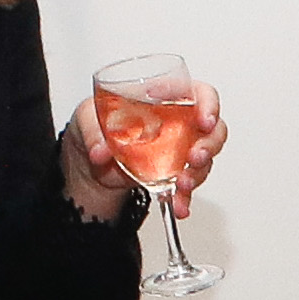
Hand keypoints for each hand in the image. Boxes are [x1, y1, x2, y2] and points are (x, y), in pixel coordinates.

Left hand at [64, 82, 225, 216]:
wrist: (90, 161)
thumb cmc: (95, 124)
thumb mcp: (86, 117)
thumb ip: (93, 132)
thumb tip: (100, 151)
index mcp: (164, 97)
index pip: (199, 93)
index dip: (208, 105)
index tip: (204, 121)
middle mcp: (179, 122)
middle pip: (212, 129)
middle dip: (209, 145)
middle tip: (196, 157)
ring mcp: (179, 150)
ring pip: (204, 160)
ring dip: (198, 174)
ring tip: (182, 185)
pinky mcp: (173, 174)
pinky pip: (187, 186)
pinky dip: (183, 198)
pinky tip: (178, 206)